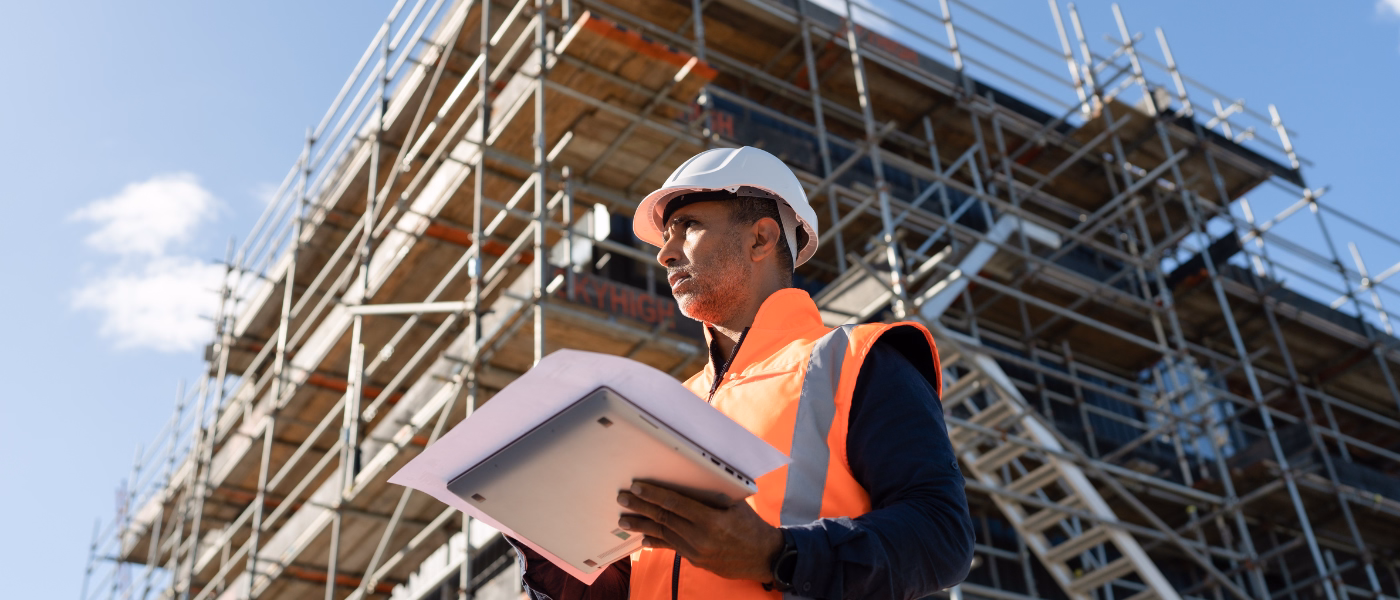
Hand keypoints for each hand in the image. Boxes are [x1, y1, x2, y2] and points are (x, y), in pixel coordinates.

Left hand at [617, 481, 782, 581]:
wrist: (765, 557)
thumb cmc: (752, 525)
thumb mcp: (735, 505)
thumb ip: (711, 497)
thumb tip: (687, 482)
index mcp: (711, 520)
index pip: (675, 504)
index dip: (653, 495)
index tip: (637, 487)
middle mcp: (700, 538)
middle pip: (664, 519)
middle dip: (640, 508)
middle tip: (622, 499)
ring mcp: (697, 552)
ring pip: (664, 535)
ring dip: (642, 526)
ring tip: (624, 520)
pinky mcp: (696, 561)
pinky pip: (672, 548)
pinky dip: (656, 542)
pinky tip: (643, 539)